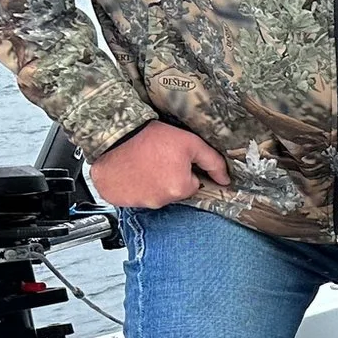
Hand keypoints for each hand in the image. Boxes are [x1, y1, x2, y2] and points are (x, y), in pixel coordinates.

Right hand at [88, 122, 231, 208]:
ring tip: (140, 163)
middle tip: (155, 159)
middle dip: (167, 177)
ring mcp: (137, 202)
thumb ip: (212, 161)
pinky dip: (130, 186)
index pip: (191, 184)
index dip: (183, 169)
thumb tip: (226, 180)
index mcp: (180, 188)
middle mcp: (160, 201)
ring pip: (152, 194)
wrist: (111, 135)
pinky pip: (131, 196)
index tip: (171, 158)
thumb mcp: (189, 142)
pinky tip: (128, 171)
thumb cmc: (149, 137)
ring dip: (149, 182)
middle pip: (172, 191)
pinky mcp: (118, 200)